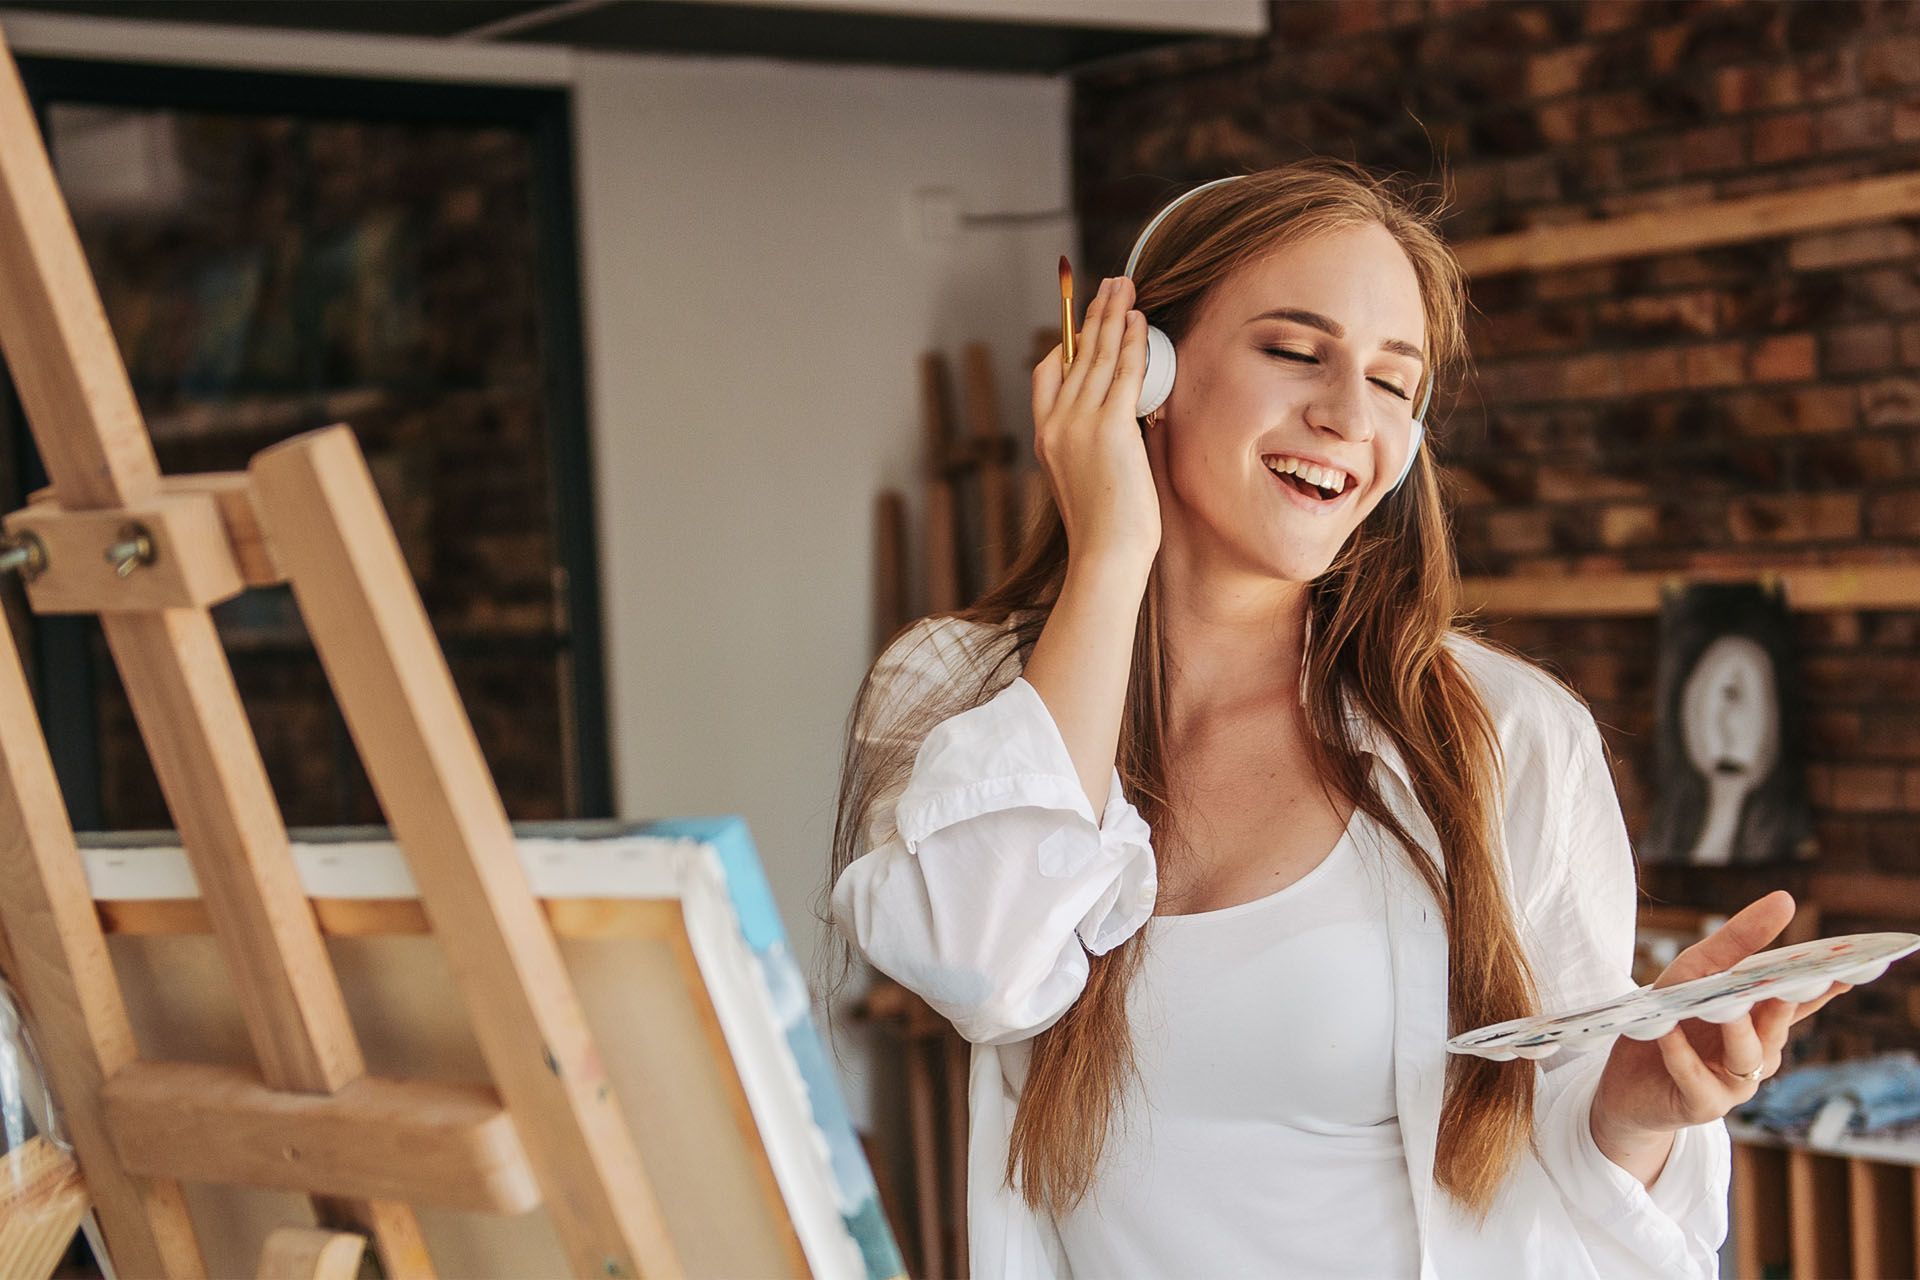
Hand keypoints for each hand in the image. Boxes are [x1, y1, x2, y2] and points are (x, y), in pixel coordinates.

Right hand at [1030, 275, 1159, 574]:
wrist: (1105, 556)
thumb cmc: (1107, 532)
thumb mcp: (1089, 481)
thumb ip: (1100, 447)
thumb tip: (1132, 423)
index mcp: (1045, 439)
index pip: (1046, 376)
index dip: (1067, 345)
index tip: (1085, 327)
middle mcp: (1056, 425)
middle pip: (1075, 355)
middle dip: (1093, 315)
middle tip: (1109, 285)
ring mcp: (1079, 425)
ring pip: (1098, 355)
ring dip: (1113, 315)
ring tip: (1125, 286)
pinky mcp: (1109, 428)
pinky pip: (1124, 372)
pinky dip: (1132, 341)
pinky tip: (1140, 321)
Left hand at [1591, 890, 1852, 1155]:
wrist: (1625, 1082)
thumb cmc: (1667, 1020)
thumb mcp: (1694, 971)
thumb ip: (1737, 942)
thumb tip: (1785, 900)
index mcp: (1762, 1020)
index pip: (1800, 999)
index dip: (1826, 984)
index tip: (1849, 966)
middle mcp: (1759, 1052)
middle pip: (1778, 1024)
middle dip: (1784, 1002)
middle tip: (1787, 980)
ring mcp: (1735, 1082)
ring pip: (1748, 1054)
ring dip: (1738, 1030)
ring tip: (1725, 1009)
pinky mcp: (1703, 1103)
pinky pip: (1695, 1076)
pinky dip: (1682, 1054)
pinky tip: (1667, 1032)